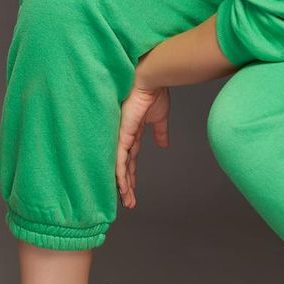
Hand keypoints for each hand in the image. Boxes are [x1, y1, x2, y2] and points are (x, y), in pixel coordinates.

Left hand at [115, 72, 170, 207]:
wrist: (150, 81)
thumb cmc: (154, 93)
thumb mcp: (159, 118)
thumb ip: (160, 132)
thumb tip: (164, 145)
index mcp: (133, 132)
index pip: (131, 159)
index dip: (131, 174)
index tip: (132, 189)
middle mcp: (125, 137)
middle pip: (124, 167)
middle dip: (127, 185)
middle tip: (128, 202)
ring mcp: (121, 137)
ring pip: (120, 168)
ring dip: (124, 186)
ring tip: (127, 202)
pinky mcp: (122, 136)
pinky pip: (119, 161)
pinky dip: (121, 176)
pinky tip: (122, 189)